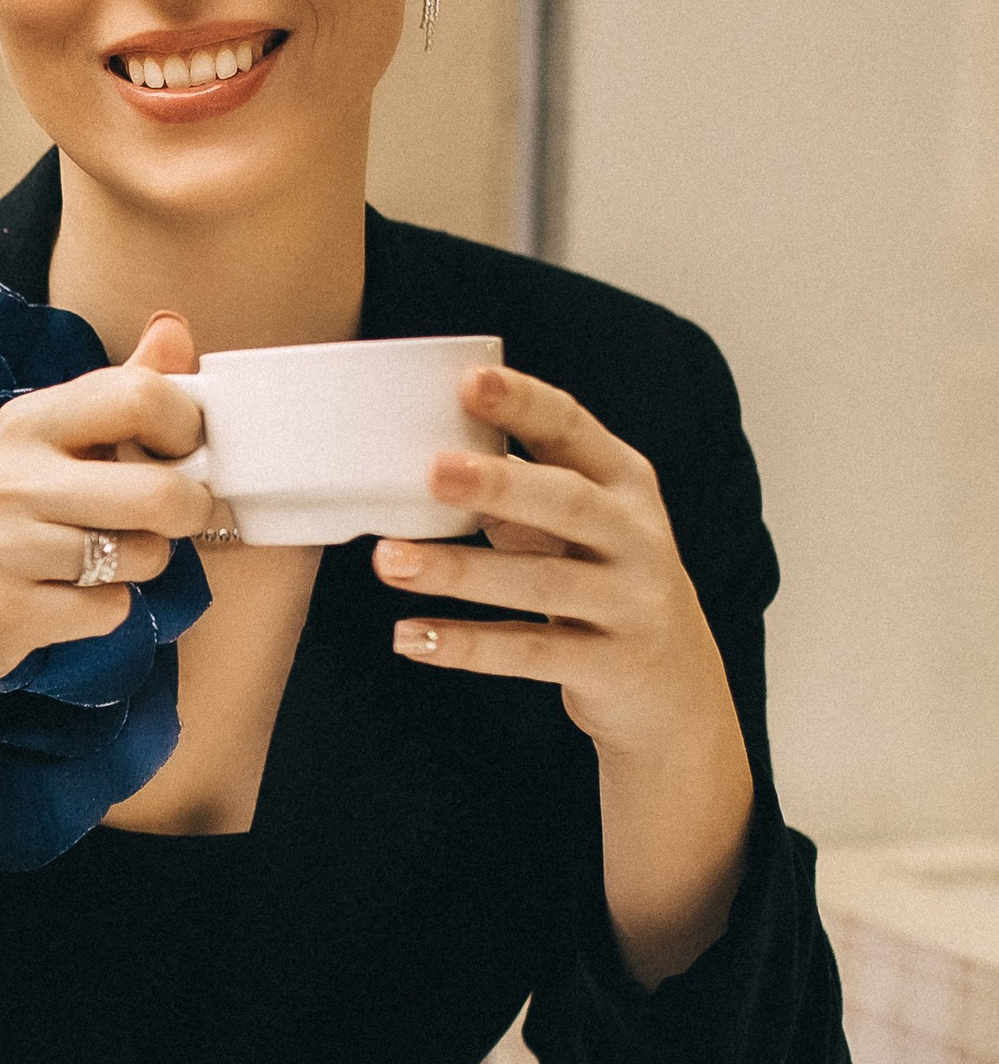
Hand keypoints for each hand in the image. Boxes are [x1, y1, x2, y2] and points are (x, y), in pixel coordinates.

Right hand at [0, 307, 216, 705]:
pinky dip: (104, 612)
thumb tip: (175, 328)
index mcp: (25, 422)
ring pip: (142, 557)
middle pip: (160, 492)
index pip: (139, 395)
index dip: (187, 427)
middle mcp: (8, 477)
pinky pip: (109, 611)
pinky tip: (63, 601)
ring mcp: (0, 546)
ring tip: (98, 561)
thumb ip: (112, 395)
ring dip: (140, 566)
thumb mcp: (34, 445)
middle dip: (190, 512)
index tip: (182, 452)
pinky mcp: (0, 611)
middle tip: (175, 520)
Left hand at [373, 365, 731, 757]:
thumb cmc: (602, 578)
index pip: (574, 430)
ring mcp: (631, 604)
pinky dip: (465, 645)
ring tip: (388, 560)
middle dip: (500, 482)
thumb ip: (521, 484)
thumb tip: (416, 448)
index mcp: (625, 484)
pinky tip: (409, 636)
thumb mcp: (583, 521)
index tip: (469, 380)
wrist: (676, 683)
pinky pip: (529, 652)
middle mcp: (638, 537)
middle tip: (431, 470)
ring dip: (459, 572)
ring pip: (540, 583)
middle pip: (568, 502)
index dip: (524, 403)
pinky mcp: (609, 666)